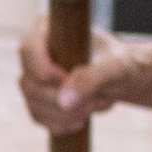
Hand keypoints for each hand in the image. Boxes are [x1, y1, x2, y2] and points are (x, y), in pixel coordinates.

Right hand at [18, 16, 142, 131]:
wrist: (124, 78)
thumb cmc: (122, 64)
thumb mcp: (115, 68)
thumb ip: (91, 78)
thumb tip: (63, 100)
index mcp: (49, 28)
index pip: (28, 50)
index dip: (46, 72)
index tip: (70, 80)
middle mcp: (36, 51)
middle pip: (29, 83)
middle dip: (63, 100)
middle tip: (93, 100)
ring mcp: (34, 76)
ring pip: (33, 104)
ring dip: (66, 114)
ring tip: (93, 105)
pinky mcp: (38, 98)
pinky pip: (39, 117)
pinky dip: (62, 124)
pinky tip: (81, 117)